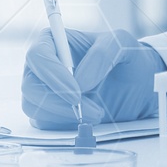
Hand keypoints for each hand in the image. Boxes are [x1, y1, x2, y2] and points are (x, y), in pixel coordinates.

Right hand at [21, 28, 166, 130]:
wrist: (135, 83)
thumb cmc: (124, 56)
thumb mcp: (122, 44)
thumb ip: (102, 54)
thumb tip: (80, 81)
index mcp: (53, 40)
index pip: (38, 55)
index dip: (52, 75)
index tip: (77, 92)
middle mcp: (42, 66)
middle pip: (30, 86)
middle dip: (59, 102)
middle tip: (93, 110)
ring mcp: (42, 90)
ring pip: (34, 107)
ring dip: (65, 115)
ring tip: (98, 113)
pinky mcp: (48, 113)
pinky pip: (45, 124)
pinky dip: (65, 125)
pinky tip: (88, 119)